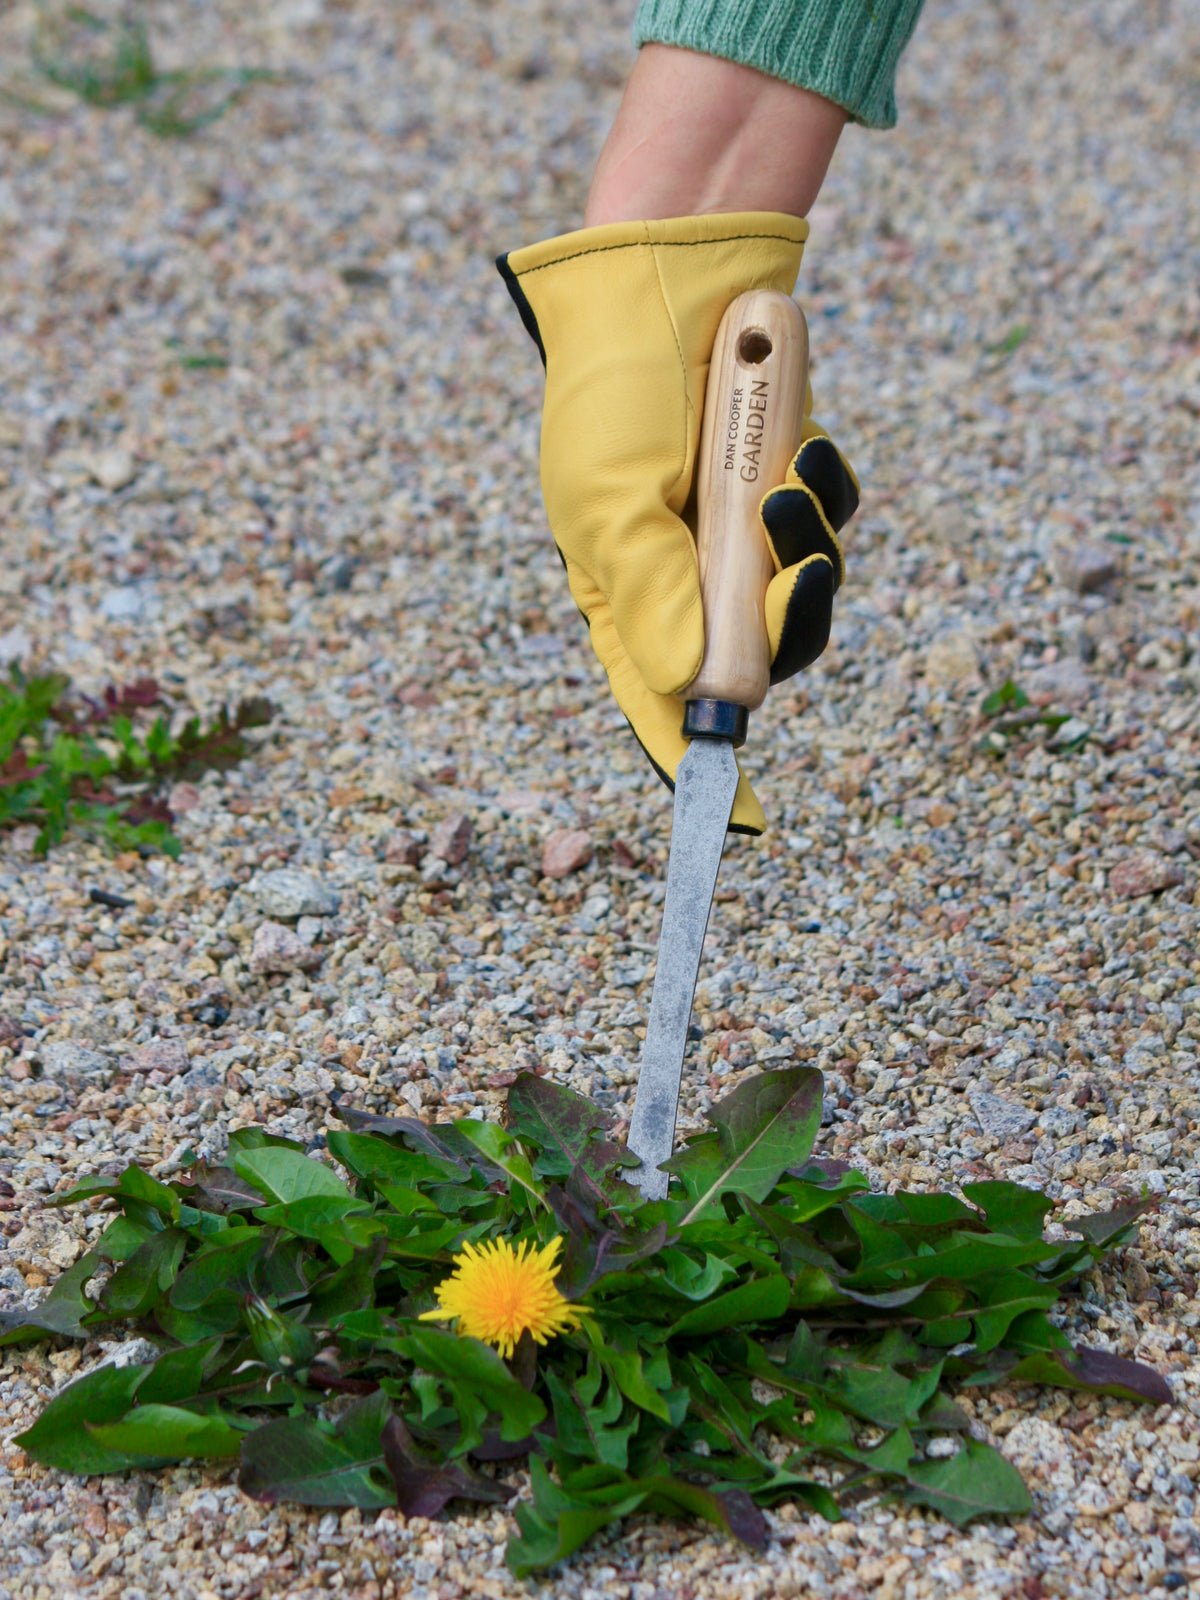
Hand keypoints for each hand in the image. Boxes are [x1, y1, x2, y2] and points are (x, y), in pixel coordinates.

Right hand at [498, 212, 857, 832]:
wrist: (669, 274)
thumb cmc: (613, 391)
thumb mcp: (610, 501)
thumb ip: (652, 599)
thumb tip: (694, 690)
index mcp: (623, 592)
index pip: (662, 699)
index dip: (697, 760)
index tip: (738, 822)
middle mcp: (685, 573)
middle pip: (755, 656)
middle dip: (788, 625)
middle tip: (795, 577)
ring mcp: (740, 530)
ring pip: (804, 593)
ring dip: (811, 547)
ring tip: (786, 481)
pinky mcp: (785, 480)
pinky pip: (830, 522)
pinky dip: (828, 494)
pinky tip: (804, 449)